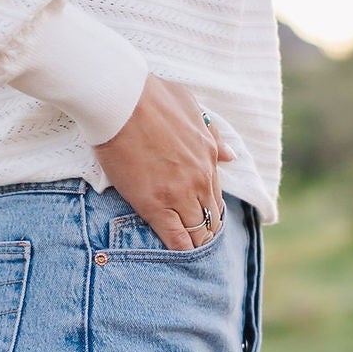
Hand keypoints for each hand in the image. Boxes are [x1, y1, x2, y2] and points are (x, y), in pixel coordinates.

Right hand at [93, 77, 235, 251]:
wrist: (121, 99)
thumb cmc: (150, 95)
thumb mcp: (191, 106)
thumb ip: (212, 134)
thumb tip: (231, 156)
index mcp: (209, 154)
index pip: (216, 194)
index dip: (209, 209)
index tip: (201, 217)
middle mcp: (200, 177)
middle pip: (211, 216)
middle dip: (205, 229)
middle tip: (195, 239)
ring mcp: (179, 193)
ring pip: (197, 231)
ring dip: (194, 242)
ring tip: (187, 252)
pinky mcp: (155, 205)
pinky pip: (176, 238)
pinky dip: (180, 250)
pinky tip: (177, 256)